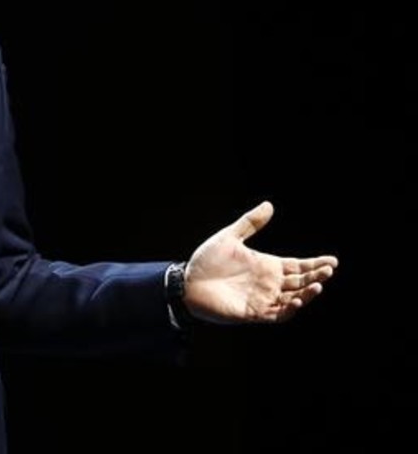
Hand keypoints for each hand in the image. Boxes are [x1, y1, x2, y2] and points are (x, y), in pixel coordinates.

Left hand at [183, 201, 337, 323]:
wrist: (186, 283)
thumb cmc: (207, 261)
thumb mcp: (229, 238)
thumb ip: (250, 223)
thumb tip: (269, 205)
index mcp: (267, 265)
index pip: (298, 266)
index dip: (315, 264)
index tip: (332, 260)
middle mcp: (269, 283)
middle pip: (301, 281)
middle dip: (316, 276)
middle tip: (329, 270)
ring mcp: (263, 299)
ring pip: (294, 298)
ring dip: (307, 293)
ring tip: (318, 284)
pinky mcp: (254, 312)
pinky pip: (277, 314)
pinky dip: (289, 309)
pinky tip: (296, 300)